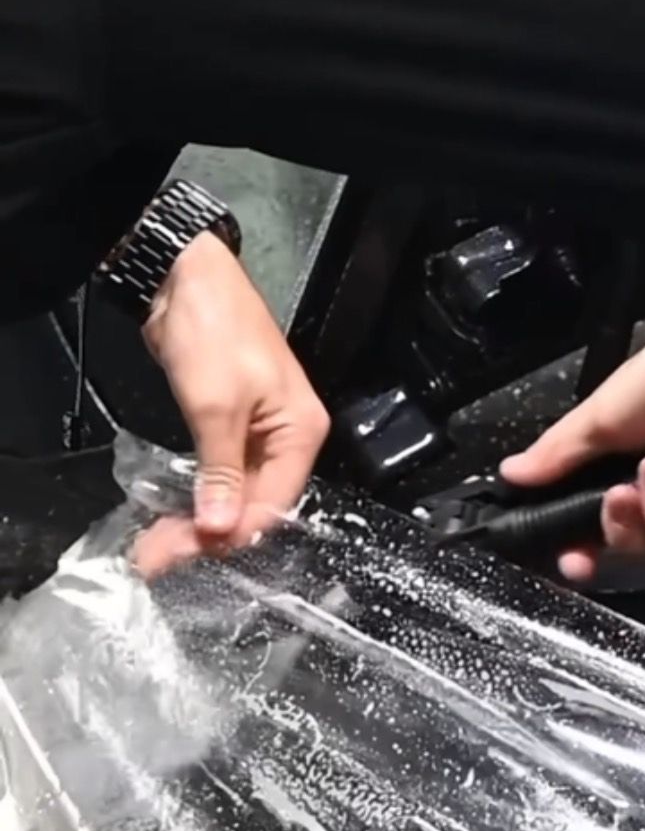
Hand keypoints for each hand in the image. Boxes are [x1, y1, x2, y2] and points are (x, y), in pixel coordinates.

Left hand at [133, 232, 329, 578]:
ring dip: (199, 521)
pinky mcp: (231, 427)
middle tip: (157, 556)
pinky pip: (220, 477)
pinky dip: (198, 497)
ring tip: (157, 546)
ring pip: (234, 496)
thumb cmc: (212, 329)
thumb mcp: (216, 404)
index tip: (182, 553)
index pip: (271, 505)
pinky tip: (172, 517)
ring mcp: (260, 435)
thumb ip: (219, 470)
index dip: (228, 533)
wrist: (184, 274)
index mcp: (300, 433)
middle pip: (253, 506)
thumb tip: (219, 528)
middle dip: (208, 534)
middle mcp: (287, 440)